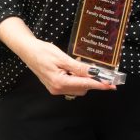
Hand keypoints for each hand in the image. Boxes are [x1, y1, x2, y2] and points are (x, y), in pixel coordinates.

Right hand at [0, 17, 115, 96]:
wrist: (28, 50)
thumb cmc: (43, 52)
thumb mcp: (63, 58)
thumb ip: (78, 68)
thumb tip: (94, 73)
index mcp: (60, 82)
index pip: (85, 84)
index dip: (100, 84)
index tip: (111, 85)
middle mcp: (58, 89)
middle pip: (83, 88)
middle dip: (94, 81)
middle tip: (104, 73)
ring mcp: (56, 89)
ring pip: (78, 88)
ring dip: (86, 80)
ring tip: (89, 68)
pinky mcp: (55, 85)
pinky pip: (72, 85)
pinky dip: (78, 79)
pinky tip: (79, 70)